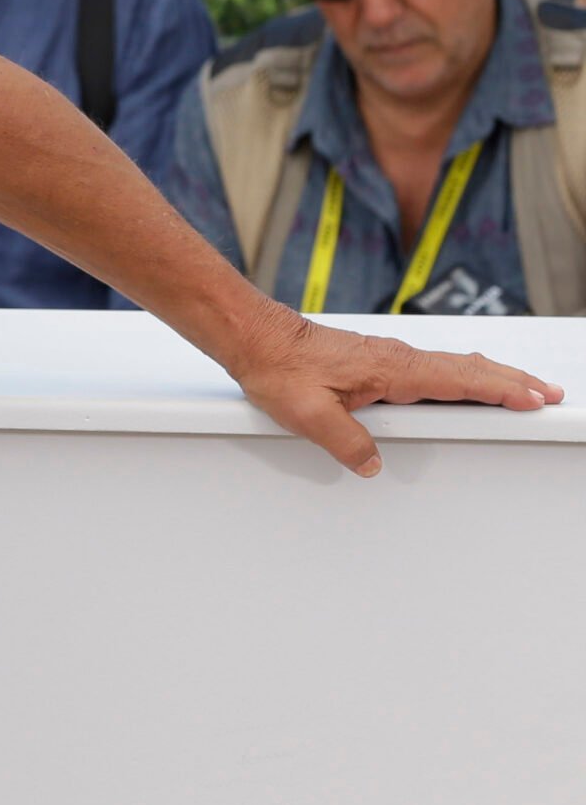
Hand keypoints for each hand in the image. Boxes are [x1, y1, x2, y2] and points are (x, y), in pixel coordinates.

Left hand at [229, 312, 562, 476]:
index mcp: (390, 370)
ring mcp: (388, 357)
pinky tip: (465, 381)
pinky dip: (462, 373)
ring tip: (522, 387)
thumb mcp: (308, 415)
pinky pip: (433, 367)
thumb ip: (346, 442)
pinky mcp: (375, 360)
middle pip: (468, 368)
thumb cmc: (279, 369)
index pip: (459, 380)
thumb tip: (374, 464)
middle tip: (548, 393)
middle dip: (512, 380)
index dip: (500, 390)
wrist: (256, 339)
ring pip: (453, 365)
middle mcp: (396, 359)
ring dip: (492, 375)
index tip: (534, 398)